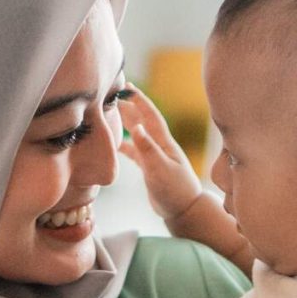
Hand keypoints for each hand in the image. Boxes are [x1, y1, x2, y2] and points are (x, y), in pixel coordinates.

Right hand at [115, 86, 209, 222]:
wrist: (184, 211)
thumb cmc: (175, 191)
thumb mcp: (160, 169)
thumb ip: (148, 149)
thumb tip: (137, 127)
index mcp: (164, 143)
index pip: (150, 116)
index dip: (139, 100)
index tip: (128, 86)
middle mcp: (160, 146)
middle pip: (142, 121)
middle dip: (129, 106)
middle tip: (114, 94)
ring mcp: (155, 157)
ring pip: (138, 135)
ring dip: (127, 123)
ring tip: (112, 113)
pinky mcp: (151, 168)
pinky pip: (135, 152)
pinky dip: (126, 145)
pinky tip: (115, 143)